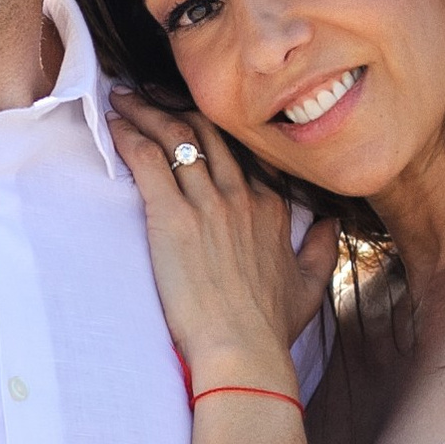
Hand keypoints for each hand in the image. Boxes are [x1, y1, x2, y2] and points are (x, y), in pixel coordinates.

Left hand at [106, 93, 336, 386]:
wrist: (243, 349)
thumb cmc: (269, 327)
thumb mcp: (309, 286)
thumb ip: (320, 248)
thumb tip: (331, 224)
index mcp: (270, 209)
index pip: (244, 152)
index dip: (217, 129)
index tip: (196, 117)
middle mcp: (242, 197)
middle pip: (208, 133)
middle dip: (177, 106)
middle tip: (149, 94)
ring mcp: (208, 204)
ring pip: (177, 137)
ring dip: (146, 112)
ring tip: (124, 97)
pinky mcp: (174, 217)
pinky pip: (148, 161)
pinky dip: (129, 136)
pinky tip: (113, 122)